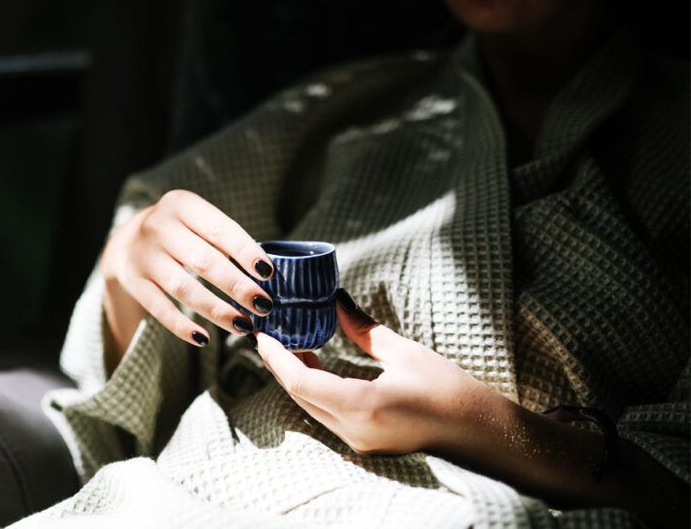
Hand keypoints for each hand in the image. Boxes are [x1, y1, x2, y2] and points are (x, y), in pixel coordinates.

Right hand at [100, 190, 274, 357]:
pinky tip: (203, 339)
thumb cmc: (179, 233)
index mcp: (182, 205)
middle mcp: (159, 226)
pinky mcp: (133, 282)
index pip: (219, 229)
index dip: (246, 252)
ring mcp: (143, 255)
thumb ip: (225, 242)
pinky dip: (181, 326)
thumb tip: (265, 276)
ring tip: (242, 325)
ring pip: (183, 288)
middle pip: (203, 261)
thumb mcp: (197, 222)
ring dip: (216, 310)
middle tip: (263, 305)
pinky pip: (159, 308)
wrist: (126, 241)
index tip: (269, 274)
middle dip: (237, 286)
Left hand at [257, 288, 498, 454]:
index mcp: (362, 405)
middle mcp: (353, 430)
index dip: (276, 357)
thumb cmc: (450, 390)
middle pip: (299, 395)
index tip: (263, 333)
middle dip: (281, 364)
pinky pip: (326, 414)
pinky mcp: (365, 443)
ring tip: (293, 343)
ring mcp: (358, 442)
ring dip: (297, 377)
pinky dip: (315, 389)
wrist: (481, 432)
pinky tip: (316, 365)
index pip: (300, 381)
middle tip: (272, 332)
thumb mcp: (405, 353)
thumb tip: (334, 301)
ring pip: (310, 407)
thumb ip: (363, 329)